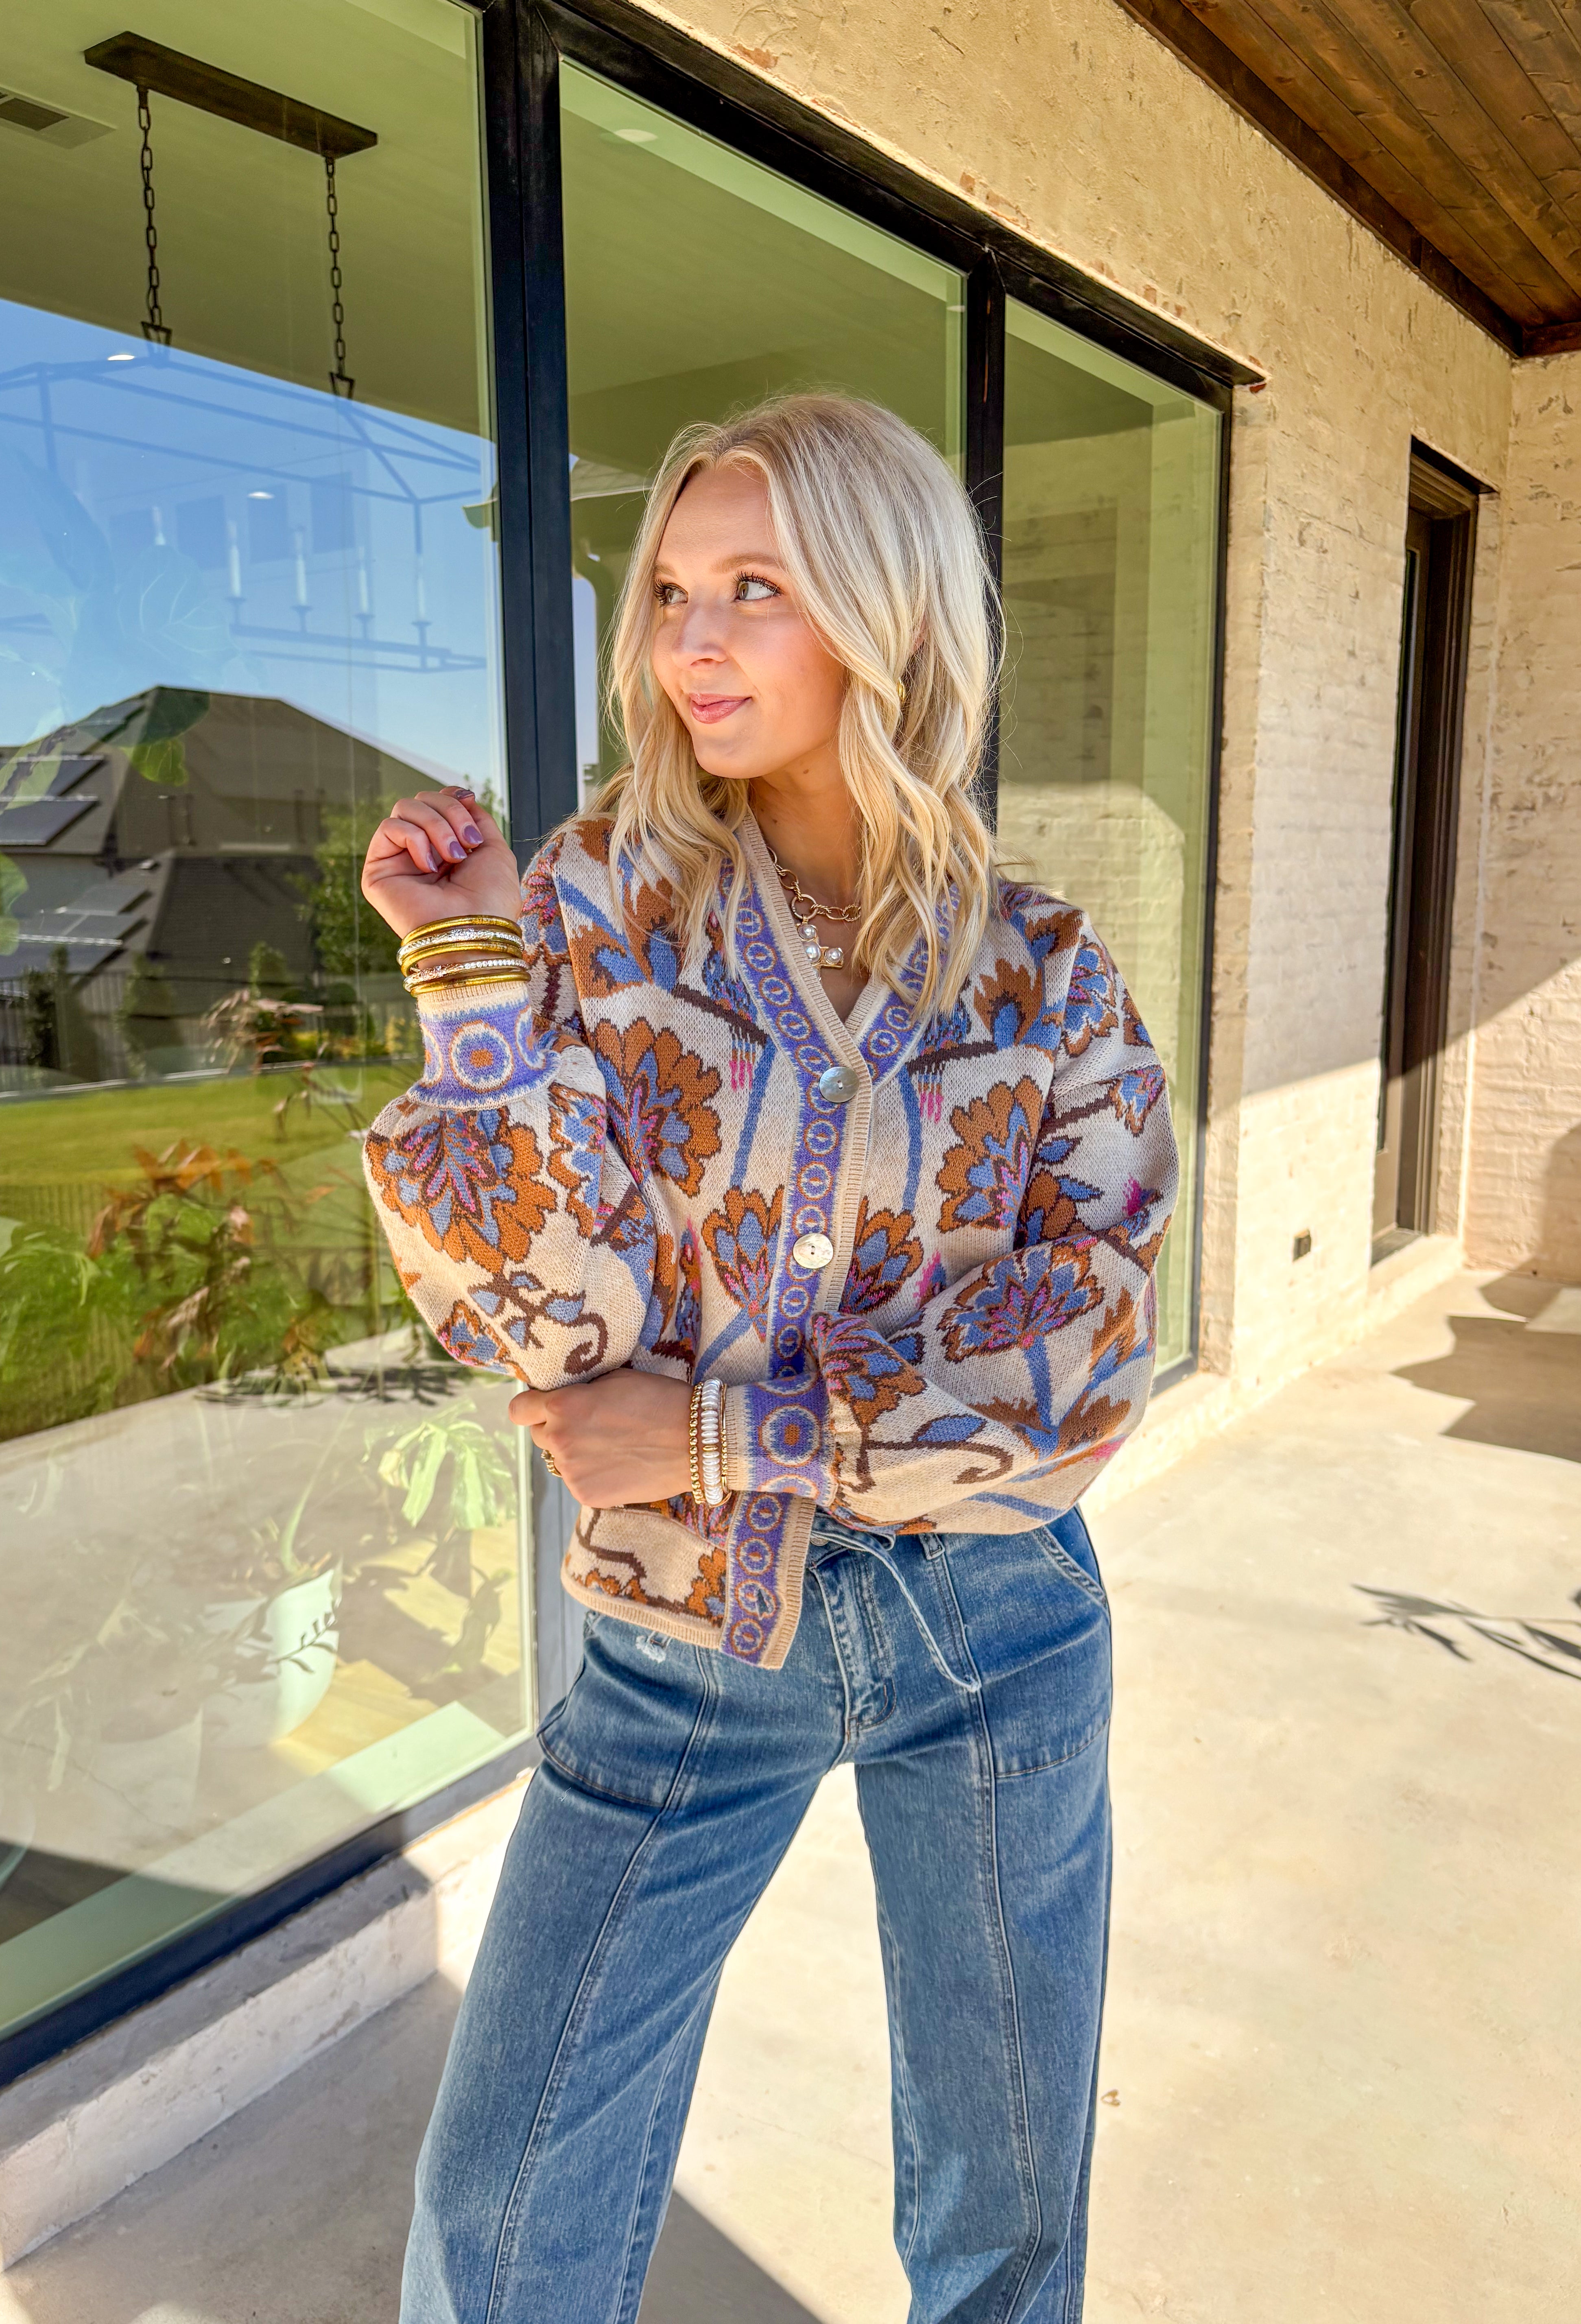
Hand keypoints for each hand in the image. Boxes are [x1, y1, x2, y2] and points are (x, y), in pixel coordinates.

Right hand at [361, 788, 522, 939]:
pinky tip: (428, 866)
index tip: (469, 801)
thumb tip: (461, 795)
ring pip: (405, 808)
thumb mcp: (494, 850)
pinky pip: (389, 827)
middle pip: (422, 800)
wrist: (473, 932)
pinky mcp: (378, 871)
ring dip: (435, 825)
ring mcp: (398, 861)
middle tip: (467, 843)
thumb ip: (477, 819)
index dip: (452, 796)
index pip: (437, 801)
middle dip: (449, 811)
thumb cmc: (490, 900)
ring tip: (453, 856)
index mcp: (446, 849)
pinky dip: (414, 839)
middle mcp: (420, 852)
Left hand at [511, 1370, 693, 1507]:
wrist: (695, 1442)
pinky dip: (593, 1474)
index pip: (518, 1409)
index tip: (545, 1406)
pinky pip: (578, 1481)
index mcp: (562, 1406)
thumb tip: (564, 1399)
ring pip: (560, 1460)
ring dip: (577, 1453)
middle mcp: (560, 1440)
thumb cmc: (659, 1400)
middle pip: (539, 1435)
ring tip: (614, 1447)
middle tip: (591, 1426)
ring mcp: (571, 1472)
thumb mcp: (614, 1380)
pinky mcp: (586, 1495)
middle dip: (557, 1429)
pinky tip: (621, 1465)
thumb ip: (579, 1392)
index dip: (531, 1407)